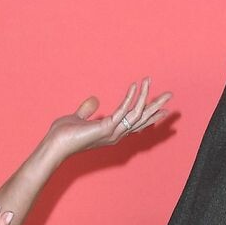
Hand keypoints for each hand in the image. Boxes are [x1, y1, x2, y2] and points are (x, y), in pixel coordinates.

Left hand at [44, 77, 172, 162]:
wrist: (55, 144)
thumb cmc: (64, 135)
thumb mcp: (78, 118)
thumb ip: (87, 110)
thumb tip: (94, 100)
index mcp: (112, 132)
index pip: (136, 123)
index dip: (150, 116)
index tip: (163, 109)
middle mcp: (116, 134)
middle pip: (142, 119)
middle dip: (156, 106)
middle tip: (170, 95)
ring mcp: (113, 132)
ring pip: (137, 114)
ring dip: (146, 96)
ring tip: (149, 80)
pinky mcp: (107, 127)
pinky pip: (124, 110)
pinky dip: (131, 96)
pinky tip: (135, 85)